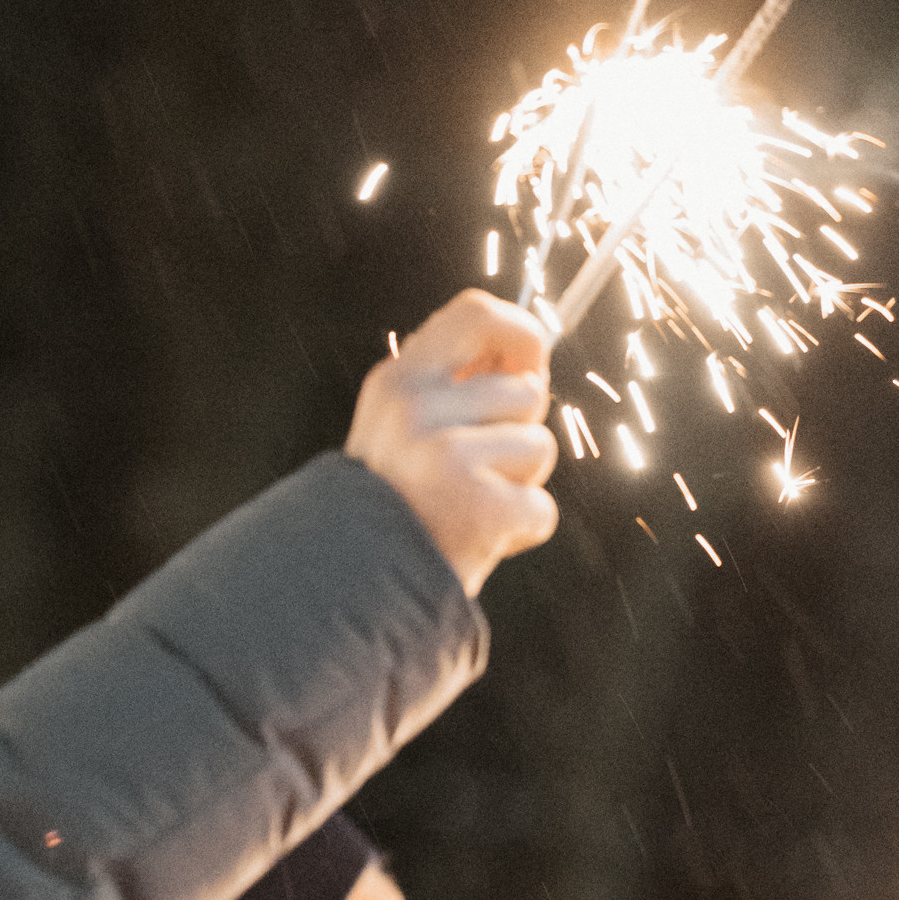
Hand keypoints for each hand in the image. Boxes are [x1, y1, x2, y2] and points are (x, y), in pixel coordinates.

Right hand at [344, 292, 558, 596]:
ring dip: (521, 483)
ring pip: (540, 448)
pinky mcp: (478, 507)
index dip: (521, 333)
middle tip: (479, 469)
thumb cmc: (396, 506)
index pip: (477, 313)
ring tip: (474, 504)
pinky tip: (482, 538)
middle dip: (521, 432)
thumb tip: (529, 356)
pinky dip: (523, 530)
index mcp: (399, 380)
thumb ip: (455, 385)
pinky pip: (541, 509)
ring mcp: (446, 458)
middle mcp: (417, 409)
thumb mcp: (403, 426)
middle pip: (525, 391)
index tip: (532, 362)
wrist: (357, 586)